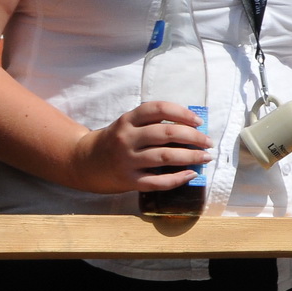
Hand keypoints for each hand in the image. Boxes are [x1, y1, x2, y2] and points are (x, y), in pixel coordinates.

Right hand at [70, 102, 212, 193]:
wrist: (84, 162)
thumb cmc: (116, 141)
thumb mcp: (128, 125)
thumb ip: (153, 123)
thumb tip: (192, 126)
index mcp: (127, 120)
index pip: (158, 109)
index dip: (182, 113)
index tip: (199, 121)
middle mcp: (126, 138)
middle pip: (166, 133)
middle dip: (194, 137)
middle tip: (208, 142)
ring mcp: (126, 160)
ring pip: (165, 157)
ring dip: (190, 157)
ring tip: (205, 157)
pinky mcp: (128, 180)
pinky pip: (158, 181)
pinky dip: (178, 179)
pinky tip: (191, 174)